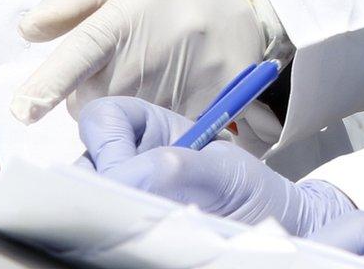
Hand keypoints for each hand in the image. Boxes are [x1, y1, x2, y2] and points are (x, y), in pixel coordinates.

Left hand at [13, 0, 285, 129]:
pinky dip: (157, 120)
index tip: (23, 110)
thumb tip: (27, 31)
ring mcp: (179, 81)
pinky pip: (161, 130)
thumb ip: (69, 2)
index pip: (78, 54)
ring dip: (126, 107)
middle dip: (94, 92)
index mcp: (123, 18)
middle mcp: (149, 53)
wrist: (240, 1)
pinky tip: (169, 91)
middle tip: (122, 64)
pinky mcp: (205, 103)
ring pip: (126, 120)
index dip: (48, 84)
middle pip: (93, 102)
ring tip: (151, 73)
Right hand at [78, 96, 351, 234]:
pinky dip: (118, 238)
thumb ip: (180, 167)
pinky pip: (102, 233)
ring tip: (152, 228)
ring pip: (89, 202)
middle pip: (86, 164)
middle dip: (102, 185)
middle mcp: (132, 164)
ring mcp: (128, 198)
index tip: (125, 170)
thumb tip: (131, 175)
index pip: (104, 119)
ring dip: (111, 215)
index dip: (106, 141)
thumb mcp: (227, 173)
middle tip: (136, 208)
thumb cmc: (254, 194)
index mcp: (151, 132)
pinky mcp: (127, 232)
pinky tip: (146, 244)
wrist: (278, 234)